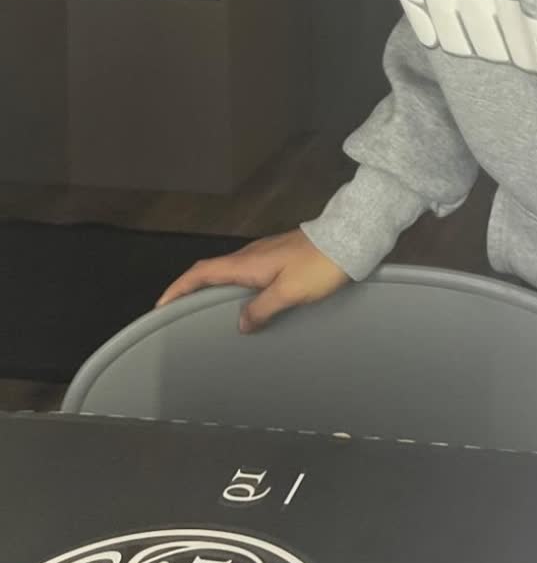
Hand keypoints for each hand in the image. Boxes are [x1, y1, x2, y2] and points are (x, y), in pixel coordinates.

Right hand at [153, 229, 350, 333]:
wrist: (349, 239)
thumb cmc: (319, 266)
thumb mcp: (289, 292)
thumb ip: (262, 309)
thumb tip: (240, 323)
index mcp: (248, 263)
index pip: (202, 273)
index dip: (178, 288)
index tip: (160, 305)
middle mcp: (251, 255)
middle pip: (211, 272)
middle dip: (189, 290)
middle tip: (176, 313)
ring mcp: (265, 254)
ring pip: (229, 273)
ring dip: (211, 289)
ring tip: (204, 312)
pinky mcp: (279, 257)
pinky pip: (246, 274)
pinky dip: (233, 288)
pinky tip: (242, 303)